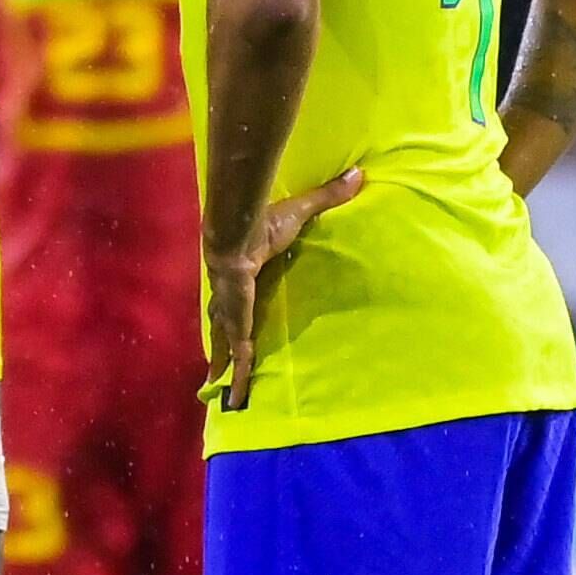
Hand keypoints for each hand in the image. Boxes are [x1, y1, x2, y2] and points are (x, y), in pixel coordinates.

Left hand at [205, 168, 363, 411]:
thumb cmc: (262, 223)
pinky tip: (236, 398)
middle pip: (225, 331)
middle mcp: (231, 300)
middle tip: (217, 376)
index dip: (234, 311)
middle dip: (221, 351)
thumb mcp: (298, 212)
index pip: (236, 299)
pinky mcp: (238, 325)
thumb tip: (358, 174)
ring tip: (227, 400)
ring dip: (228, 373)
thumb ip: (326, 197)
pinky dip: (239, 377)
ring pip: (230, 350)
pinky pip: (241, 357)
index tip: (234, 321)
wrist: (237, 232)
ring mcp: (232, 314)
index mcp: (240, 277)